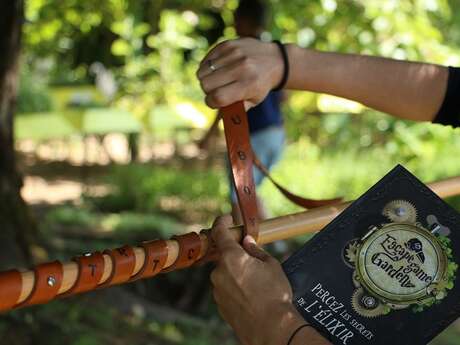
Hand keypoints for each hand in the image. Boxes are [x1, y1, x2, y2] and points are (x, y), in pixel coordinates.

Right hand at [197, 38, 283, 109]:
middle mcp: (241, 68)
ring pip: (202, 71)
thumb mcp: (254, 101)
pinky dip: (207, 67)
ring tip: (216, 80)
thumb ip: (236, 109)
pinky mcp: (227, 44)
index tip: (214, 102)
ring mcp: (233, 54)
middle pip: (206, 84)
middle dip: (207, 91)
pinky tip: (217, 70)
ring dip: (206, 79)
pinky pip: (206, 60)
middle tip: (216, 90)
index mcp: (247, 85)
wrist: (275, 60)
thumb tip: (220, 117)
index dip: (211, 103)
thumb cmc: (261, 84)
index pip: (218, 97)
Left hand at [210, 215, 304, 344]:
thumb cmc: (274, 295)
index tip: (227, 219)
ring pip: (225, 274)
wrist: (271, 329)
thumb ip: (256, 250)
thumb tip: (247, 242)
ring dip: (236, 273)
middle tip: (253, 260)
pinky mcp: (219, 304)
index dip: (222, 223)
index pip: (219, 232)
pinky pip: (226, 289)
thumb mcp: (271, 266)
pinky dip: (235, 287)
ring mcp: (217, 289)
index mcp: (231, 257)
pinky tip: (251, 295)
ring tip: (257, 284)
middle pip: (225, 256)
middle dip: (237, 255)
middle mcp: (219, 272)